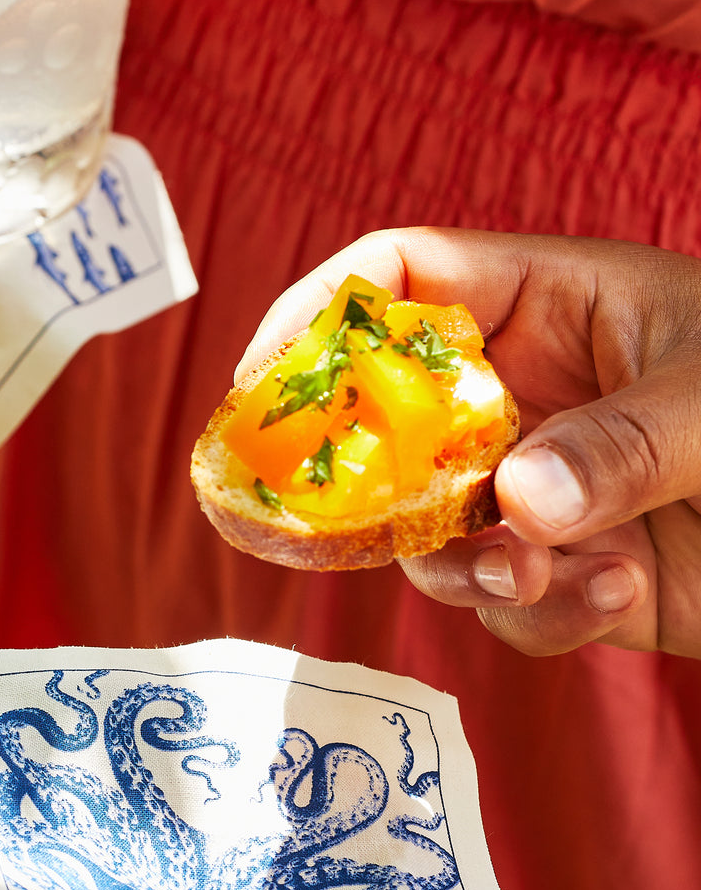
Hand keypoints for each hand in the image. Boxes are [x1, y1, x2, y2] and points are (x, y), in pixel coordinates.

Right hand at [236, 228, 700, 658]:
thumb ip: (625, 442)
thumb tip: (515, 502)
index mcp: (547, 305)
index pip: (400, 279)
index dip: (320, 314)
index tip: (264, 382)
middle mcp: (520, 396)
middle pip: (382, 419)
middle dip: (364, 479)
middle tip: (346, 524)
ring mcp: (532, 487)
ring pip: (424, 529)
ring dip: (461, 562)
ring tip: (536, 571)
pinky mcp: (559, 567)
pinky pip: (500, 598)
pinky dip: (540, 610)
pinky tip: (619, 594)